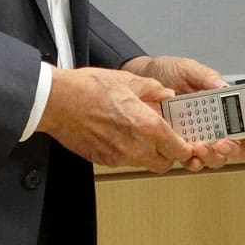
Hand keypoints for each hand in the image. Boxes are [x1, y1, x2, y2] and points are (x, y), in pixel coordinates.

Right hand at [38, 65, 190, 173]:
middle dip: (169, 154)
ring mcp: (119, 157)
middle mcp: (137, 147)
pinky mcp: (105, 160)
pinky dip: (129, 152)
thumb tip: (165, 94)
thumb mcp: (128, 81)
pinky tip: (121, 135)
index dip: (186, 148)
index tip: (186, 142)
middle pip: (165, 163)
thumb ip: (153, 90)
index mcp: (148, 127)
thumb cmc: (88, 90)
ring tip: (141, 134)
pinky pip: (126, 161)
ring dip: (149, 154)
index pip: (179, 150)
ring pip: (145, 164)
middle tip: (166, 139)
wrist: (58, 102)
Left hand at [120, 56, 244, 172]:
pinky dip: (191, 162)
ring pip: (213, 157)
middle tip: (223, 143)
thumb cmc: (167, 71)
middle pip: (232, 147)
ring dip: (212, 157)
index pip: (242, 126)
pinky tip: (190, 157)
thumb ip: (207, 76)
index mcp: (219, 106)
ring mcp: (194, 136)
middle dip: (233, 149)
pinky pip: (188, 159)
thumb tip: (224, 87)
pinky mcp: (177, 144)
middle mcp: (210, 125)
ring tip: (203, 147)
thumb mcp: (188, 68)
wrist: (140, 76)